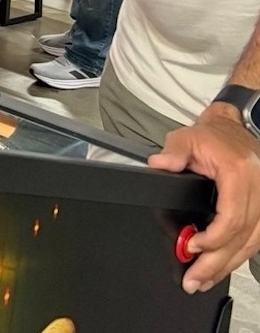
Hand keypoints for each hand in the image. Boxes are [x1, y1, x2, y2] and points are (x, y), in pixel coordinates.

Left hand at [148, 108, 259, 292]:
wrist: (231, 128)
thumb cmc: (211, 135)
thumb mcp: (186, 137)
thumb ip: (173, 152)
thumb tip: (159, 164)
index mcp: (239, 172)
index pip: (232, 215)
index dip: (213, 237)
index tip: (192, 247)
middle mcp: (258, 189)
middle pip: (241, 236)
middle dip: (216, 262)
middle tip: (194, 280)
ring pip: (251, 242)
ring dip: (226, 265)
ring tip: (203, 281)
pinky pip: (255, 239)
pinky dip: (237, 255)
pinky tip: (221, 268)